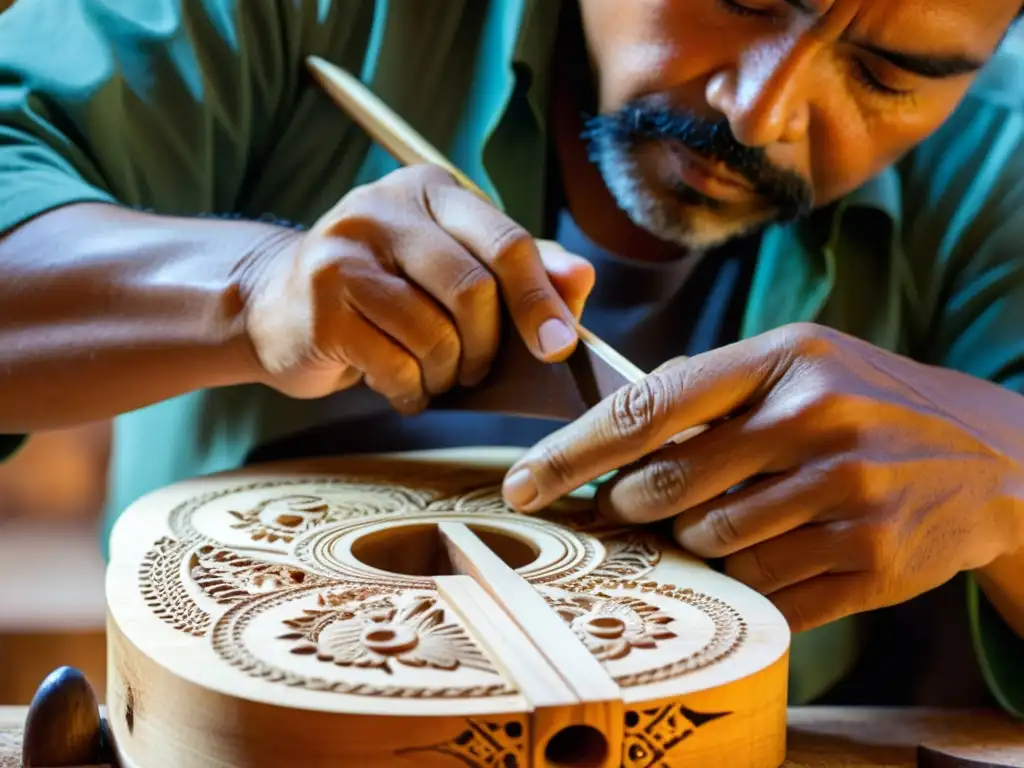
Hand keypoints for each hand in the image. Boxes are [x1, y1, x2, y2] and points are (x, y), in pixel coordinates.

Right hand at [238, 164, 594, 411]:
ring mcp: (344, 253)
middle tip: (479, 369)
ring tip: (434, 375)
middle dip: (488, 346)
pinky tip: (402, 387)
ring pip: (435, 333)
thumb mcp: (453, 266)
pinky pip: (396, 365)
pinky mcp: (320, 305)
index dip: (539, 298)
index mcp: (429, 187)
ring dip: (448, 374)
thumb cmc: (384, 290)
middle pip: (473, 290)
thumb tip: (581, 279)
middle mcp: (383, 208)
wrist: (275, 306)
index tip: (558, 345)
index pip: (505, 239)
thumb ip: (521, 270)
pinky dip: (411, 391)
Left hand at [502, 323, 1023, 632]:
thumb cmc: (867, 404)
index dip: (572, 451)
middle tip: (635, 506)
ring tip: (728, 522)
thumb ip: (708, 391)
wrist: (994, 457)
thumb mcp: (799, 364)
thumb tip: (609, 443)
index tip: (523, 482)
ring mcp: (850, 496)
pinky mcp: (874, 564)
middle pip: (668, 488)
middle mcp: (817, 421)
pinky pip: (764, 595)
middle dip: (632, 507)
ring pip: (711, 548)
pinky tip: (772, 555)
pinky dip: (747, 584)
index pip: (648, 407)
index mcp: (785, 359)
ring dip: (696, 546)